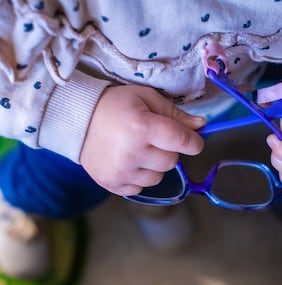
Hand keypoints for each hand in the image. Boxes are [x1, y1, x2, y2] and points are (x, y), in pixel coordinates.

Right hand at [80, 85, 205, 195]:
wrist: (78, 119)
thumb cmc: (115, 105)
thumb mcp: (147, 98)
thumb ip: (175, 113)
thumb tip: (200, 125)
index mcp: (142, 127)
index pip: (182, 142)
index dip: (194, 142)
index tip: (193, 140)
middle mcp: (132, 152)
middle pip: (172, 161)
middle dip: (169, 150)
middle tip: (153, 138)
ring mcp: (121, 171)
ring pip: (158, 176)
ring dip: (155, 164)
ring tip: (138, 149)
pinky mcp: (112, 184)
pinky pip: (142, 187)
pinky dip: (140, 175)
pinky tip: (128, 160)